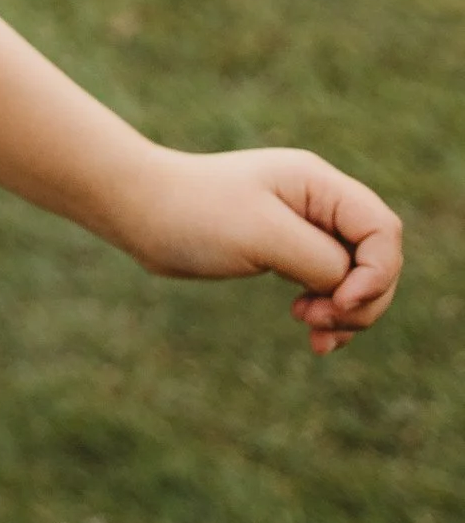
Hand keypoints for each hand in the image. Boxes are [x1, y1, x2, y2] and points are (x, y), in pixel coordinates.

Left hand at [111, 143, 402, 351]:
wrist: (139, 212)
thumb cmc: (195, 214)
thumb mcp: (264, 236)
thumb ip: (321, 260)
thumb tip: (352, 285)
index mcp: (318, 184)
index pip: (383, 230)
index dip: (376, 274)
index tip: (338, 302)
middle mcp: (318, 202)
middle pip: (376, 258)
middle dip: (361, 300)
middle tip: (318, 321)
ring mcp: (303, 227)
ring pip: (355, 279)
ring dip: (346, 313)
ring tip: (310, 331)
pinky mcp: (285, 251)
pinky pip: (328, 287)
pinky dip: (328, 314)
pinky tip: (312, 337)